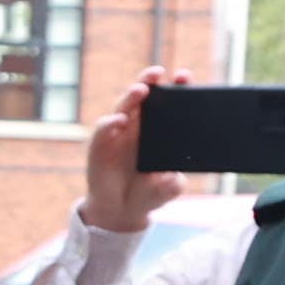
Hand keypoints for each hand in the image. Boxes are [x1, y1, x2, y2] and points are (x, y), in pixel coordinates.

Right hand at [83, 68, 190, 230]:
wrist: (122, 211)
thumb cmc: (148, 193)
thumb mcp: (169, 187)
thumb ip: (174, 180)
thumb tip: (175, 173)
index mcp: (158, 130)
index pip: (168, 103)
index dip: (176, 88)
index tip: (185, 77)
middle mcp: (137, 126)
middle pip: (144, 96)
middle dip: (150, 81)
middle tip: (158, 73)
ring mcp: (117, 133)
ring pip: (123, 107)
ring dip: (132, 96)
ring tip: (142, 90)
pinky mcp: (99, 146)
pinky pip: (103, 129)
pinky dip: (110, 123)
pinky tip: (120, 121)